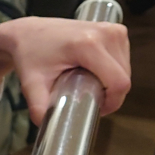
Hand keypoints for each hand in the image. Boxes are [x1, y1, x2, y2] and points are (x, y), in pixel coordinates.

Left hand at [0, 15, 130, 123]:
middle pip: (124, 77)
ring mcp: (114, 29)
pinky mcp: (116, 30)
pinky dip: (113, 71)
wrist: (28, 32)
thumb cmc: (30, 56)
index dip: (112, 102)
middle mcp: (106, 34)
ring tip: (88, 84)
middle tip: (87, 98)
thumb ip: (39, 106)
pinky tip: (94, 72)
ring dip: (112, 83)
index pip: (118, 82)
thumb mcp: (31, 83)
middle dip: (110, 94)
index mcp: (88, 45)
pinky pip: (123, 59)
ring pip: (126, 69)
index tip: (96, 110)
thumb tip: (46, 125)